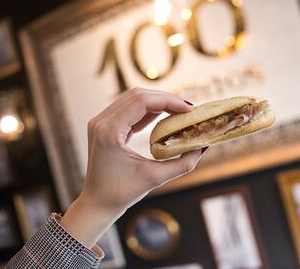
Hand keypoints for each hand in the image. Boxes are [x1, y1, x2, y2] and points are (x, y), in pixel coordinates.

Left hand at [60, 88, 205, 247]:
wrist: (97, 203)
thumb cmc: (121, 193)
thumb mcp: (155, 178)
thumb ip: (182, 164)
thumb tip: (203, 148)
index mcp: (109, 131)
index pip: (141, 101)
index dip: (168, 101)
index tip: (189, 109)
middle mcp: (101, 121)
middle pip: (137, 95)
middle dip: (165, 99)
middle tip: (188, 109)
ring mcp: (100, 122)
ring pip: (133, 99)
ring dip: (157, 102)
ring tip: (179, 112)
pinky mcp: (104, 126)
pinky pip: (129, 109)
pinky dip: (148, 110)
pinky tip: (165, 116)